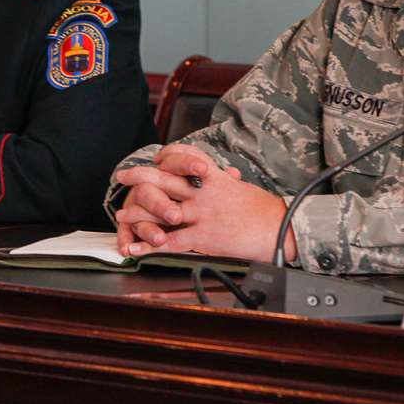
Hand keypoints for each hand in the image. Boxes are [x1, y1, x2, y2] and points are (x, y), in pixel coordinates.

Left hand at [112, 144, 293, 261]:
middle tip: (122, 177)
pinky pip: (171, 240)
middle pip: (166, 178)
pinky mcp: (204, 236)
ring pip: (162, 209)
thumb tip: (228, 176)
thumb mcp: (244, 189)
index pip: (186, 156)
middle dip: (141, 177)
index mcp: (216, 178)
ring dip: (138, 213)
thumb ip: (228, 183)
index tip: (157, 156)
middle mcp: (205, 192)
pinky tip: (137, 248)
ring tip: (121, 216)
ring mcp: (203, 213)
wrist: (282, 229)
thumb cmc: (267, 211)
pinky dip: (150, 245)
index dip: (168, 155)